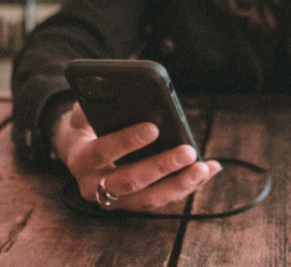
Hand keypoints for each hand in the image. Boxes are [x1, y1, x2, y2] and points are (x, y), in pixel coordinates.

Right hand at [52, 102, 221, 211]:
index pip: (102, 152)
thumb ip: (91, 102)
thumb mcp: (81, 112)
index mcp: (80, 159)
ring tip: (203, 168)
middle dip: (160, 167)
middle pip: (129, 182)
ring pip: (149, 199)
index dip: (127, 141)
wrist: (80, 153)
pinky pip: (164, 198)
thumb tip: (110, 87)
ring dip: (179, 185)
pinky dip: (188, 185)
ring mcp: (115, 200)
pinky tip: (210, 169)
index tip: (154, 127)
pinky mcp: (135, 203)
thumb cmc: (88, 126)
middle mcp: (93, 186)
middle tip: (187, 151)